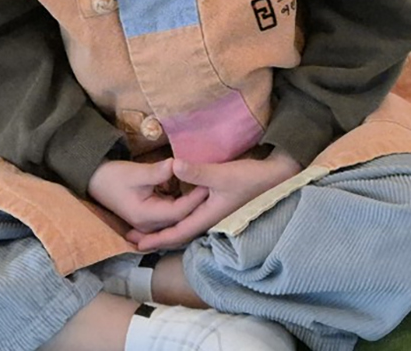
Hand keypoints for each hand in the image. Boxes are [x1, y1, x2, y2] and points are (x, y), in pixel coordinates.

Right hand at [88, 158, 209, 232]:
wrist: (96, 180)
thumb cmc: (114, 176)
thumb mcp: (135, 173)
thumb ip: (157, 172)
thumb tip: (177, 164)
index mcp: (147, 216)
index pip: (179, 211)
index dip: (195, 198)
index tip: (209, 183)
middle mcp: (150, 224)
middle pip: (181, 219)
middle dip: (198, 206)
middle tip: (216, 190)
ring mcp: (150, 222)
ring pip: (178, 220)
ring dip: (192, 209)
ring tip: (211, 193)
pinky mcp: (150, 216)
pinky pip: (172, 215)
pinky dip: (183, 208)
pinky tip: (195, 198)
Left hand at [125, 150, 302, 252]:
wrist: (275, 177)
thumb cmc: (251, 177)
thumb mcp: (223, 173)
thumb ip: (198, 171)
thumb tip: (173, 166)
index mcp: (208, 216)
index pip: (177, 233)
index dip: (156, 239)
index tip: (136, 244)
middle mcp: (210, 220)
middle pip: (179, 234)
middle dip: (157, 238)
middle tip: (135, 240)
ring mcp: (215, 215)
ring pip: (186, 227)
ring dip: (167, 230)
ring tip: (149, 231)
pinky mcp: (218, 207)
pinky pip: (193, 219)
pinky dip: (179, 220)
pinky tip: (173, 216)